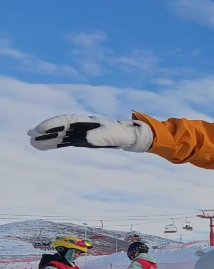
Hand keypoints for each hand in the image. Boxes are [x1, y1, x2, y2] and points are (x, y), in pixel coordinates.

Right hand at [28, 115, 153, 151]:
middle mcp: (81, 126)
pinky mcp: (81, 140)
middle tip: (30, 136)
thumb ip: (101, 137)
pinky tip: (45, 146)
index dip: (53, 124)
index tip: (41, 129)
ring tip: (33, 142)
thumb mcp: (113, 135)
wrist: (128, 136)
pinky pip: (65, 141)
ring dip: (47, 139)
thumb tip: (86, 139)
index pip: (66, 122)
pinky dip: (55, 143)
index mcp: (87, 122)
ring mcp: (80, 133)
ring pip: (60, 135)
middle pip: (60, 128)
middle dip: (45, 131)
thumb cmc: (121, 134)